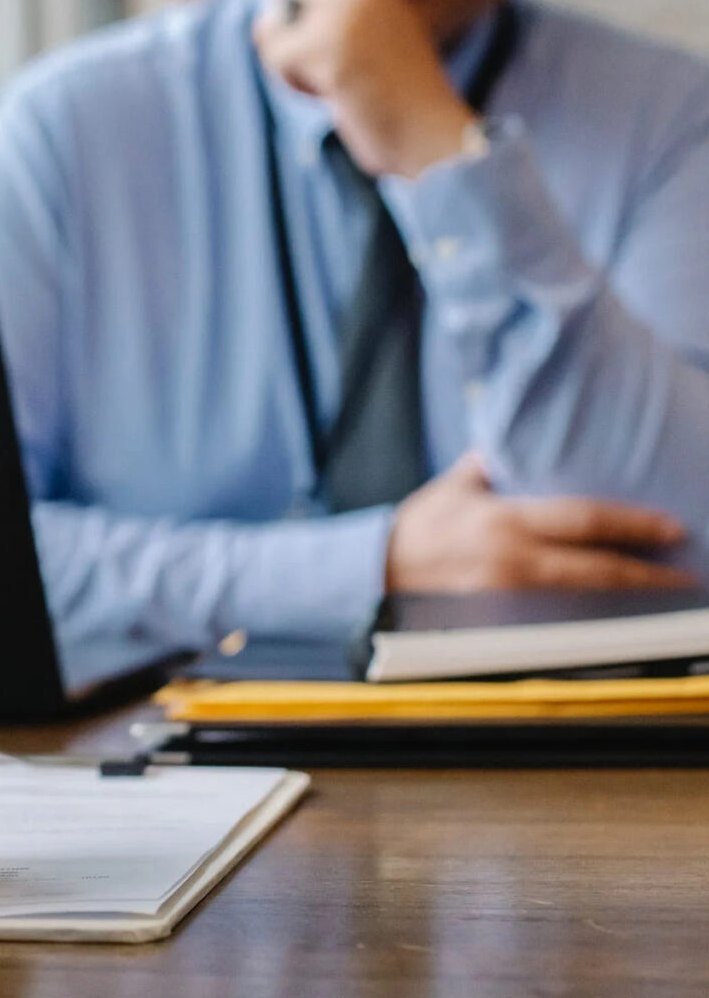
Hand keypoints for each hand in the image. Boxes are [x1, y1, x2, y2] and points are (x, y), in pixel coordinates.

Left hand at [253, 0, 476, 177]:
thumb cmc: (395, 100)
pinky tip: (332, 96)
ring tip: (336, 87)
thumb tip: (262, 24)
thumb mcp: (364, 47)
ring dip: (292, 69)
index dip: (299, 23)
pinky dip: (293, 85)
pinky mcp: (329, 49)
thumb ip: (322, 26)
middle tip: (333, 75)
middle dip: (291, 46)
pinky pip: (276, 58)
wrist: (430, 133)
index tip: (330, 54)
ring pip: (274, 34)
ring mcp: (344, 16)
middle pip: (283, 6)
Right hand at [386, 454, 694, 592]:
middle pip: (595, 569)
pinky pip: (557, 620)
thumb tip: (527, 435)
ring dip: (627, 601)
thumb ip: (494, 463)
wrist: (378, 570)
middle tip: (687, 574)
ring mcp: (507, 596)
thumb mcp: (456, 484)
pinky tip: (617, 617)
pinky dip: (591, 618)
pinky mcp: (500, 620)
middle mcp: (510, 560)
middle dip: (647, 574)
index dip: (633, 524)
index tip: (672, 528)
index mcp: (504, 520)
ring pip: (583, 600)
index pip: (583, 520)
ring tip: (664, 597)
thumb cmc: (419, 526)